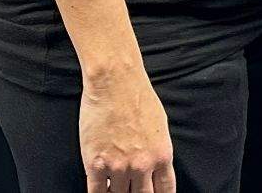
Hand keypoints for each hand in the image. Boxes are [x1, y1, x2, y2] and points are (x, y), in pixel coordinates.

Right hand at [79, 62, 175, 192]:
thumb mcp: (160, 126)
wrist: (114, 80)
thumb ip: (157, 151)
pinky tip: (102, 191)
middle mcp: (142, 165)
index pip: (165, 192)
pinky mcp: (96, 164)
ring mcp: (118, 167)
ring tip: (116, 189)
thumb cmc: (137, 96)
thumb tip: (154, 168)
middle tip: (132, 191)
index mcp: (161, 155)